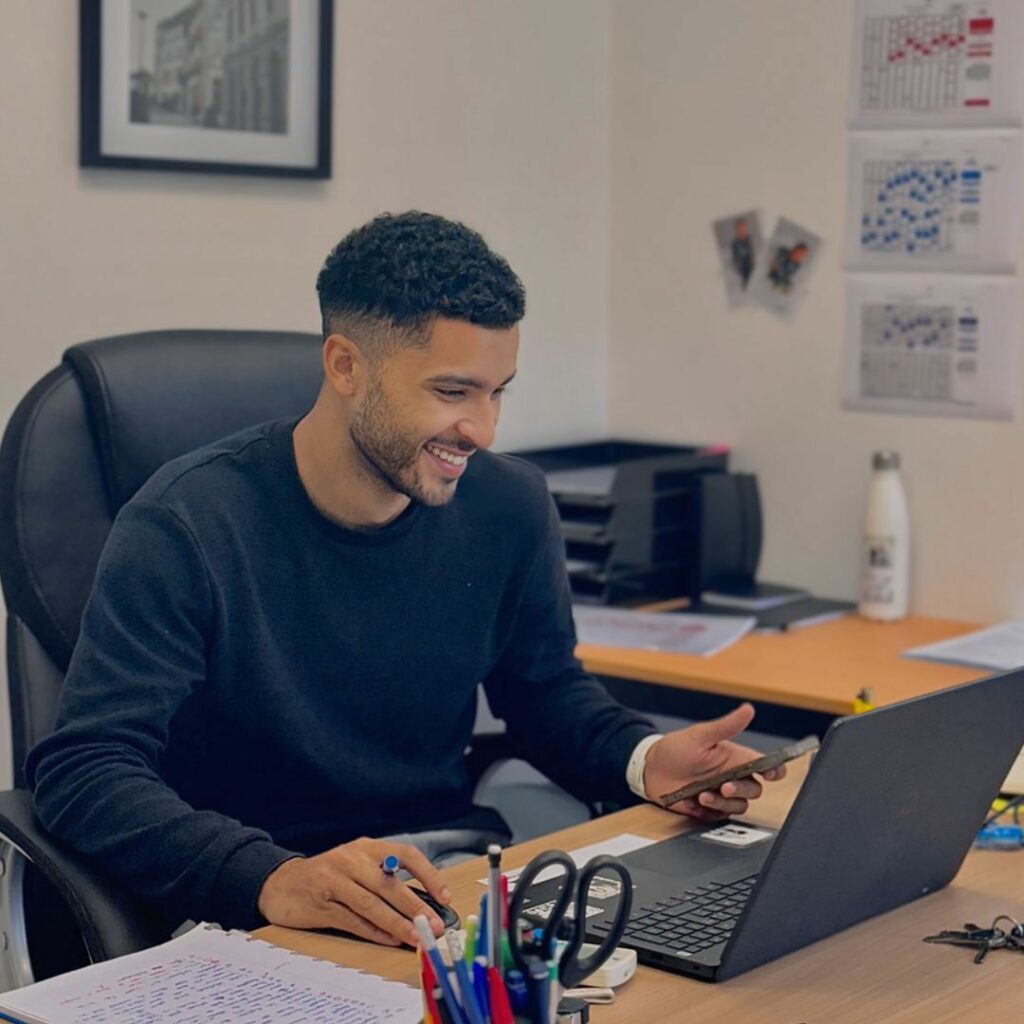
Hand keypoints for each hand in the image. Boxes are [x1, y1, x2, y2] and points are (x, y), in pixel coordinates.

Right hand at [257, 837, 451, 946]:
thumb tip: (423, 904)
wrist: (282, 883)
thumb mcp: (357, 865)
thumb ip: (385, 878)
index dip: (428, 875)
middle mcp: (351, 859)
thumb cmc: (329, 875)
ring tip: (416, 938)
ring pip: (372, 904)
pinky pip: (352, 920)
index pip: (405, 855)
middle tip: (434, 924)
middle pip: (389, 884)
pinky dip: (373, 932)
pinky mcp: (321, 904)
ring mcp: (335, 881)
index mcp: (366, 847)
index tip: (444, 896)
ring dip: (397, 924)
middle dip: (415, 906)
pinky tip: (390, 940)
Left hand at [642, 703, 786, 820]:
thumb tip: (748, 709)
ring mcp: (721, 794)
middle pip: (754, 789)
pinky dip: (712, 811)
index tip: (771, 773)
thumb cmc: (675, 748)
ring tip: (704, 795)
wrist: (650, 769)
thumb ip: (726, 726)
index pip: (765, 765)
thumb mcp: (700, 736)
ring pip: (740, 805)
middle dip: (743, 789)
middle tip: (725, 786)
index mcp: (735, 758)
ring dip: (725, 802)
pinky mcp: (710, 809)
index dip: (775, 770)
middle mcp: (732, 777)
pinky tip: (697, 802)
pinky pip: (721, 816)